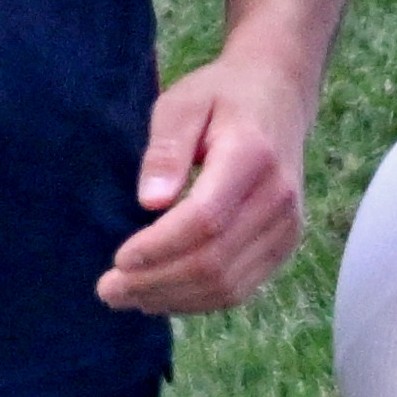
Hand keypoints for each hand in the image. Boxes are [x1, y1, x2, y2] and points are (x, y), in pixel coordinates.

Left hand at [96, 46, 315, 316]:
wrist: (278, 95)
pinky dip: (198, 301)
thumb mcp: (182, 104)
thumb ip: (166, 149)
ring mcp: (287, 226)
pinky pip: (241, 288)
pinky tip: (162, 295)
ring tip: (128, 297)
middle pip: (215, 261)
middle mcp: (278, 197)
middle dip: (156, 282)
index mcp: (252, 156)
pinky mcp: (286, 243)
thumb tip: (150, 203)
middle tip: (108, 289)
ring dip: (173, 298)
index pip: (205, 219)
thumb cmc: (221, 96)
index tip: (118, 259)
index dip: (159, 247)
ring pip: (228, 285)